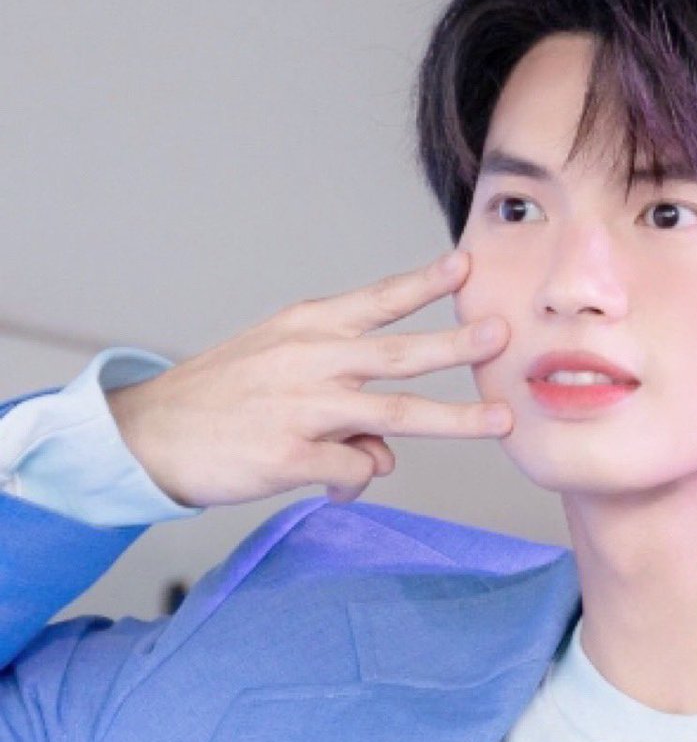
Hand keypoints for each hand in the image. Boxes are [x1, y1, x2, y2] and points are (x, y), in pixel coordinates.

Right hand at [104, 250, 511, 507]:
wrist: (149, 435)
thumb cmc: (222, 397)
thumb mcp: (280, 371)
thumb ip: (344, 400)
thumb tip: (387, 455)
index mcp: (306, 328)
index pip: (376, 300)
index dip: (423, 283)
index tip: (466, 263)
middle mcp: (310, 361)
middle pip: (399, 353)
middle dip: (456, 343)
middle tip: (502, 333)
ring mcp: (302, 408)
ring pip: (394, 414)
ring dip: (455, 419)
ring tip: (502, 420)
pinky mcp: (291, 455)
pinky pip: (353, 467)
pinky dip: (356, 476)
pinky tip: (335, 478)